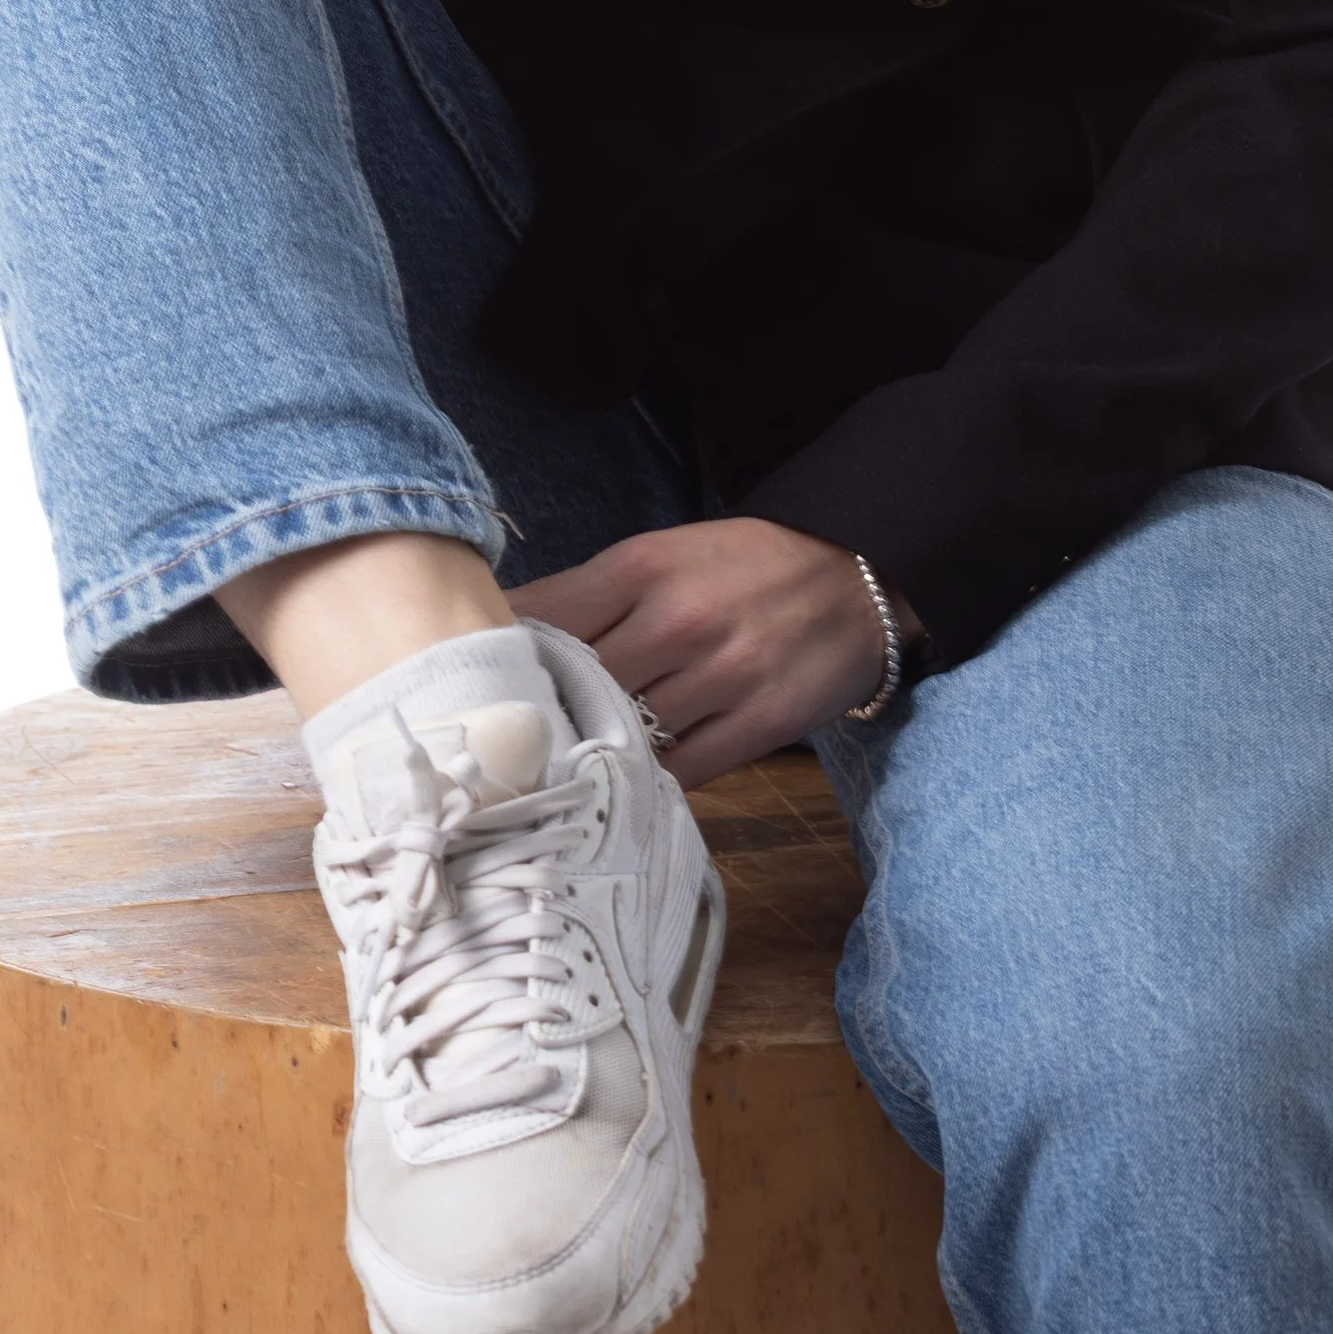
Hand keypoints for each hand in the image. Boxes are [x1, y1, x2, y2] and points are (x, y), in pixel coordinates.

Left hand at [510, 517, 911, 787]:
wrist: (857, 577)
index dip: (504, 656)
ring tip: (563, 769)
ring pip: (627, 733)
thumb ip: (592, 594)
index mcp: (644, 565)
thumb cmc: (744, 567)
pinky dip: (648, 779)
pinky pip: (680, 771)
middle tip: (509, 743)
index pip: (544, 617)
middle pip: (577, 684)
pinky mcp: (760, 723)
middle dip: (543, 713)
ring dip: (596, 751)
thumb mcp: (665, 554)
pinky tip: (628, 779)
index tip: (475, 684)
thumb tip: (504, 631)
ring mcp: (722, 675)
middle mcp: (680, 618)